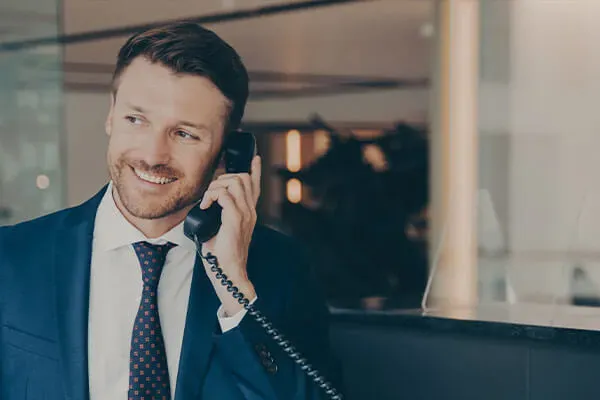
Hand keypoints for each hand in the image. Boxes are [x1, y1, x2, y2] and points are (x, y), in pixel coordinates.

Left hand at [198, 155, 260, 315]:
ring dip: (216, 186)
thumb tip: (205, 208)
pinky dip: (212, 196)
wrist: (228, 272)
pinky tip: (205, 206)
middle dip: (223, 178)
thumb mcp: (221, 230)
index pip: (255, 186)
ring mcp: (245, 214)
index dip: (255, 170)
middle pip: (242, 178)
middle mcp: (250, 211)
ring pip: (234, 182)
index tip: (254, 158)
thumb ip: (219, 217)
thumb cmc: (222, 255)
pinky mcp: (235, 219)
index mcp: (248, 213)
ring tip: (208, 200)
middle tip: (210, 193)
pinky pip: (224, 195)